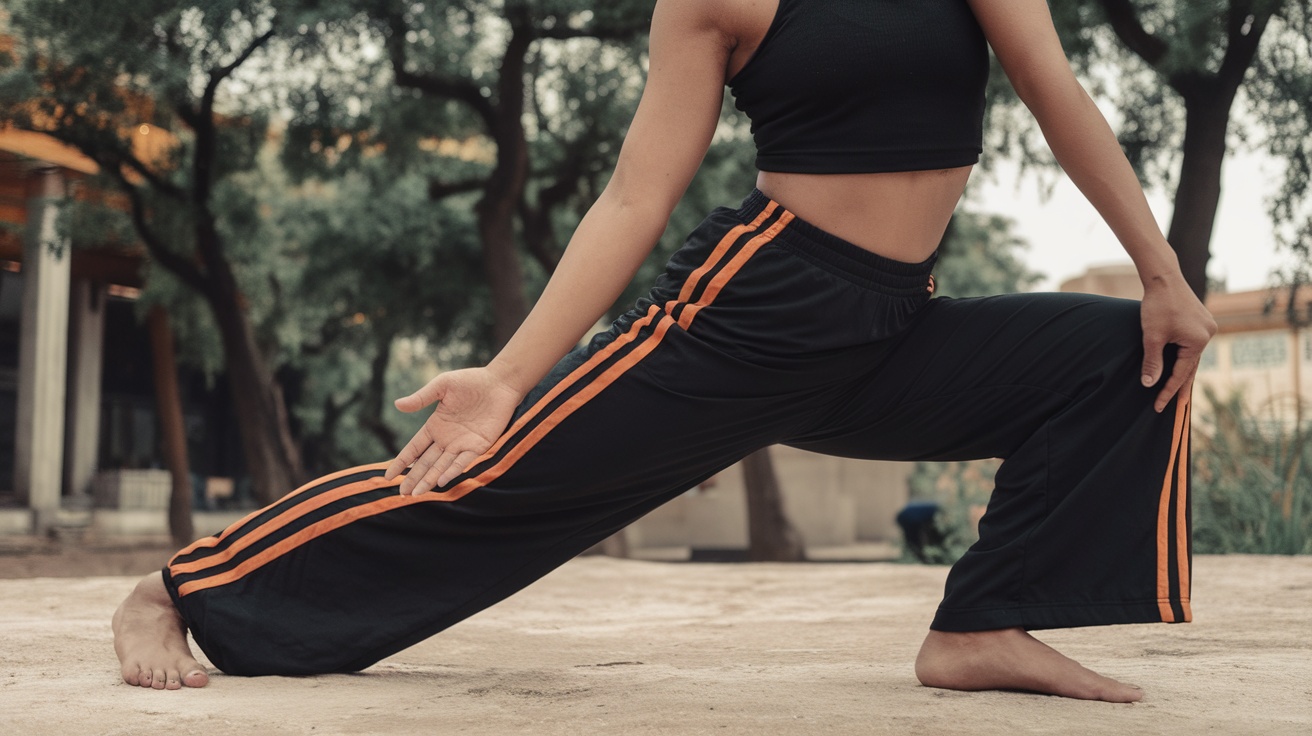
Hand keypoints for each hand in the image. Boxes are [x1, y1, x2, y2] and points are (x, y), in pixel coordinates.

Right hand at [384, 367, 524, 494]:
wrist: (500, 383)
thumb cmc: (470, 381)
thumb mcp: (442, 385)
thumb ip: (421, 398)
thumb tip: (397, 405)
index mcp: (435, 426)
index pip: (414, 448)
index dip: (401, 462)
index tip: (388, 476)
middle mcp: (446, 439)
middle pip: (425, 463)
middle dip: (413, 478)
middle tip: (401, 494)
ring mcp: (462, 444)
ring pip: (442, 466)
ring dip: (429, 479)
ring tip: (416, 493)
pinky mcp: (479, 446)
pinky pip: (463, 461)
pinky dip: (452, 471)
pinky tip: (441, 481)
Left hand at [1138, 273, 1216, 412]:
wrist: (1164, 279)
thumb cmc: (1157, 306)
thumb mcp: (1152, 336)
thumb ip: (1152, 361)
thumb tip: (1149, 384)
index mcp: (1198, 341)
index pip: (1181, 373)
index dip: (1168, 390)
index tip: (1159, 406)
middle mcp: (1208, 335)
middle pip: (1191, 367)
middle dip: (1180, 387)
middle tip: (1174, 408)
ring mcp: (1207, 328)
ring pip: (1192, 357)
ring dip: (1183, 373)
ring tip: (1176, 393)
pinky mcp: (1202, 322)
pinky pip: (1192, 346)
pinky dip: (1185, 358)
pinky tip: (1180, 367)